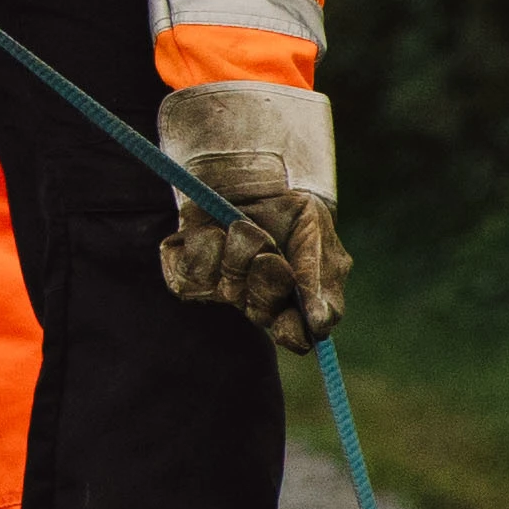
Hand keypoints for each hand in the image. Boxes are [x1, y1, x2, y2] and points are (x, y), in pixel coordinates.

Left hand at [154, 78, 349, 348]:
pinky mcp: (186, 277)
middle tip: (271, 251)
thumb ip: (320, 276)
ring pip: (227, 287)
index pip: (293, 336)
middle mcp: (254, 301)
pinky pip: (191, 274)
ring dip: (240, 247)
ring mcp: (220, 290)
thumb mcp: (314, 229)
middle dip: (268, 276)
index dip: (292, 331)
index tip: (294, 315)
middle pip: (260, 312)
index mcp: (290, 299)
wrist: (240, 172)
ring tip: (244, 225)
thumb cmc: (284, 205)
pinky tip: (211, 229)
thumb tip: (322, 325)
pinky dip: (203, 243)